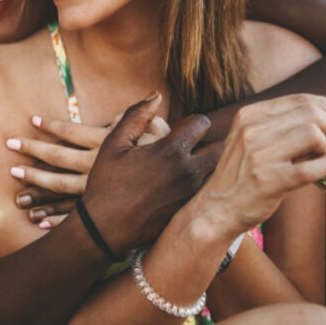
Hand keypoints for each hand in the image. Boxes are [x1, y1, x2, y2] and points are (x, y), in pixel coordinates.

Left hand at [7, 113, 169, 228]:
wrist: (190, 188)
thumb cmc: (173, 154)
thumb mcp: (160, 130)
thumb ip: (139, 118)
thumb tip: (125, 109)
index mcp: (106, 144)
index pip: (71, 132)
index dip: (51, 125)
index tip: (32, 119)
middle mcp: (97, 167)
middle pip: (57, 160)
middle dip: (32, 154)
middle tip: (9, 147)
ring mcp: (99, 190)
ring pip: (61, 190)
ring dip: (37, 194)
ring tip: (17, 198)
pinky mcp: (105, 210)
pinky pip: (75, 215)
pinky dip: (55, 218)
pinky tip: (38, 222)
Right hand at [80, 92, 218, 252]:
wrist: (105, 229)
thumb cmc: (106, 184)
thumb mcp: (113, 144)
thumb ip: (136, 115)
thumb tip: (156, 95)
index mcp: (171, 151)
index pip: (202, 123)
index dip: (193, 122)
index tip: (182, 129)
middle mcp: (189, 172)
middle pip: (221, 147)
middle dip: (210, 143)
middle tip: (194, 148)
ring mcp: (194, 195)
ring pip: (220, 172)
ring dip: (210, 166)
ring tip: (192, 168)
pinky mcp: (193, 212)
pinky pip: (211, 193)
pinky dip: (205, 187)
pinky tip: (185, 189)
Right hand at [194, 94, 325, 239]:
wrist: (217, 207)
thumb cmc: (239, 175)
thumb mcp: (250, 141)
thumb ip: (281, 127)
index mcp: (247, 116)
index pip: (298, 100)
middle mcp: (251, 131)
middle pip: (309, 113)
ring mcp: (259, 155)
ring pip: (312, 134)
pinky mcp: (270, 180)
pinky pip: (311, 168)